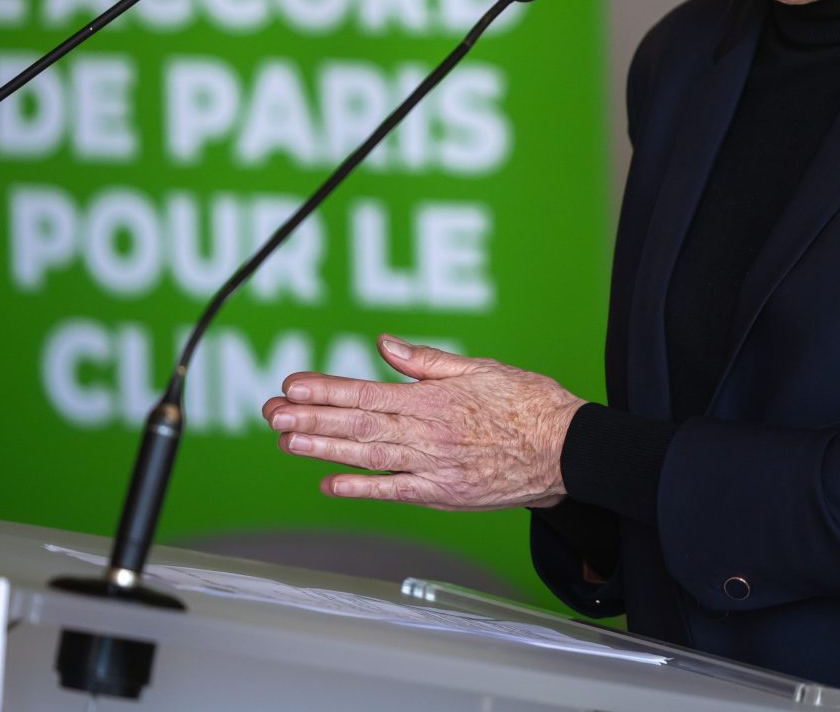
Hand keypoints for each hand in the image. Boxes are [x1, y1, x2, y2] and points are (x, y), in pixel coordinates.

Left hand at [261, 335, 585, 510]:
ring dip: (323, 450)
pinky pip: (395, 492)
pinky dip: (360, 489)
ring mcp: (434, 467)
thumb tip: (383, 345)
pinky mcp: (444, 494)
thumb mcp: (482, 368)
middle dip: (310, 418)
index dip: (326, 390)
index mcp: (436, 399)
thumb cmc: (530, 404)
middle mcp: (429, 434)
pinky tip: (329, 484)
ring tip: (286, 442)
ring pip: (368, 457)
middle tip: (272, 413)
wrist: (567, 450)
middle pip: (358, 425)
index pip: (368, 393)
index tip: (292, 385)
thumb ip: (427, 360)